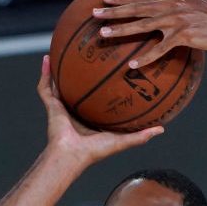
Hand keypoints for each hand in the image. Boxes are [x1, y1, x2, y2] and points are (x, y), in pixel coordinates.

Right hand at [36, 55, 163, 165]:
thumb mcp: (122, 141)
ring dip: (58, 68)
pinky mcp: (51, 106)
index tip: (111, 69)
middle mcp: (75, 110)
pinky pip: (45, 87)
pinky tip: (46, 58)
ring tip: (61, 49)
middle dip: (80, 72)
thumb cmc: (95, 152)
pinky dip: (44, 73)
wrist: (72, 156)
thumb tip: (162, 129)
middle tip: (87, 53)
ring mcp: (61, 108)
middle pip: (77, 86)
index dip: (101, 85)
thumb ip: (140, 136)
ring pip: (58, 83)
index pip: (96, 98)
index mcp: (90, 118)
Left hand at [92, 0, 206, 68]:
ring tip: (103, 34)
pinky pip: (160, 48)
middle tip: (94, 13)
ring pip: (144, 25)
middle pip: (137, 8)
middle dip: (113, 10)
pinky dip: (146, 57)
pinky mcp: (184, 36)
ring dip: (122, 30)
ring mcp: (178, 20)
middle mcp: (173, 5)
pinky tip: (132, 64)